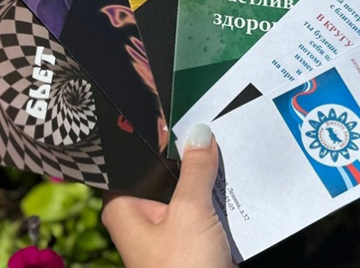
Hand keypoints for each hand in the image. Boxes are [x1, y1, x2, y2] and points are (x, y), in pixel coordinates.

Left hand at [101, 124, 235, 267]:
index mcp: (124, 209)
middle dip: (189, 158)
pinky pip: (206, 213)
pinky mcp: (193, 243)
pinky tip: (235, 181)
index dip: (156, 138)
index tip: (179, 116)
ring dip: (207, 180)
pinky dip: (219, 201)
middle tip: (210, 130)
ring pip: (189, 194)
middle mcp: (142, 218)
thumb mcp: (190, 212)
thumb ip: (195, 171)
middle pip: (166, 175)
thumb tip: (199, 135)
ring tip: (227, 151)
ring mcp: (169, 232)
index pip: (135, 160)